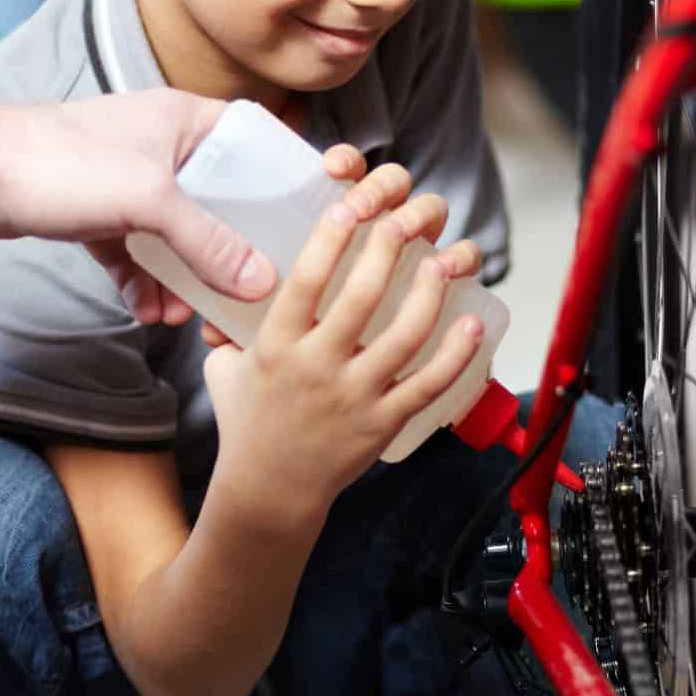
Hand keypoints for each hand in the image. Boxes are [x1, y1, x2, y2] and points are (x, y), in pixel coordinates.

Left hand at [0, 91, 276, 322]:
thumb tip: (261, 280)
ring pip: (174, 234)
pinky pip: (134, 253)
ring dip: (182, 278)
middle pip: (218, 200)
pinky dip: (141, 282)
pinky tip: (144, 310)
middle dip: (229, 252)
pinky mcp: (95, 212)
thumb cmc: (57, 164)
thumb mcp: (150, 202)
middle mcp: (160, 145)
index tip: (303, 223)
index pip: (254, 143)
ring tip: (180, 315)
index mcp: (184, 121)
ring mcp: (126, 179)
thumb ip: (208, 242)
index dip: (282, 180)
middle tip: (245, 292)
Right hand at [203, 162, 484, 513]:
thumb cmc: (248, 425)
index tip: (351, 204)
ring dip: (430, 293)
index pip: (305, 279)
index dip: (331, 237)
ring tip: (446, 261)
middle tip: (407, 219)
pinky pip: (428, 384)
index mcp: (276, 346)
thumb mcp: (223, 370)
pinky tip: (473, 325)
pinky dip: (456, 354)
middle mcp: (316, 367)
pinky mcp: (382, 423)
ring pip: (404, 336)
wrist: (269, 491)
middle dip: (389, 249)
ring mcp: (353, 396)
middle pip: (361, 296)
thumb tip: (228, 284)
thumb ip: (227, 328)